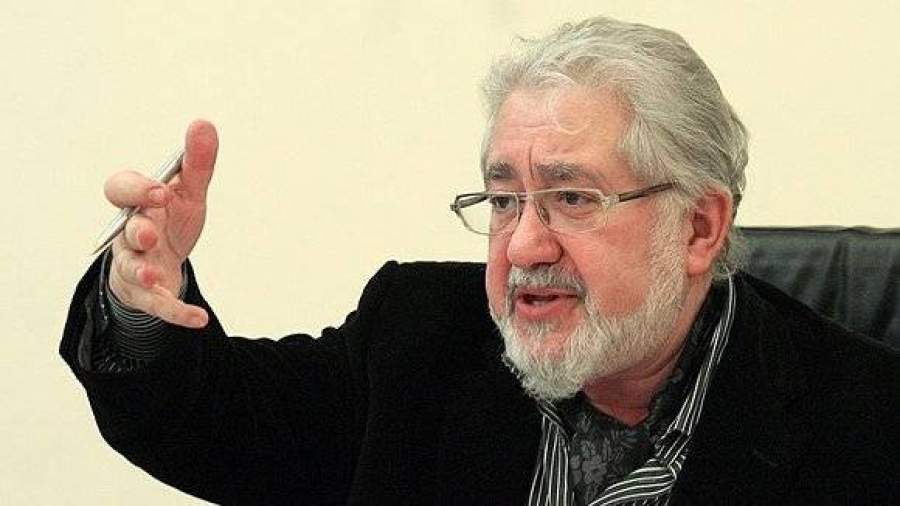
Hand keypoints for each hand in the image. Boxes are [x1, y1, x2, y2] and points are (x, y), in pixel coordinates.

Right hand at [105, 120, 217, 327]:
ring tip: (156, 276)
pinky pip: (159, 307)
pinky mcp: (149, 297)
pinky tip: (199, 320)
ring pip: (130, 270)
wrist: (164, 262)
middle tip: (150, 230)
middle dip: (136, 230)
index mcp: (138, 205)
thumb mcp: (187, 194)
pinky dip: (177, 313)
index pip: (120, 189)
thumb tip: (203, 123)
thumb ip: (196, 164)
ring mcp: (135, 267)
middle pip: (124, 232)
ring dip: (142, 272)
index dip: (136, 190)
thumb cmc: (170, 221)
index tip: (160, 190)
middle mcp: (130, 235)